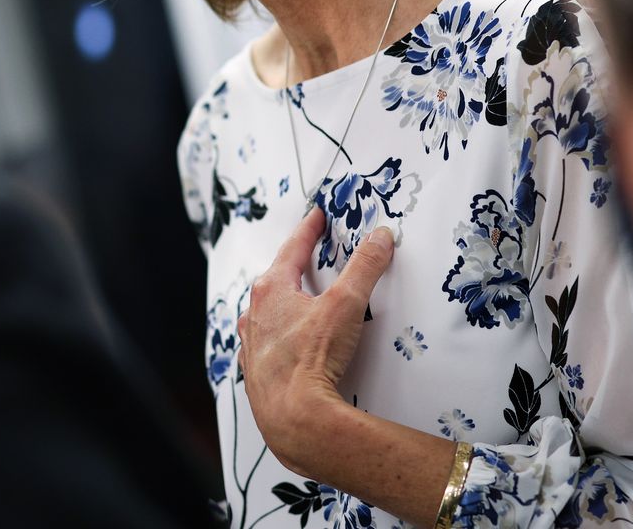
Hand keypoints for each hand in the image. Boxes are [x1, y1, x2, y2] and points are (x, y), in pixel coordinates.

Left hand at [240, 206, 395, 476]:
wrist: (293, 417)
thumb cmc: (313, 358)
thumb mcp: (346, 304)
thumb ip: (365, 267)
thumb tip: (381, 237)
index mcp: (272, 290)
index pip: (292, 249)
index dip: (308, 230)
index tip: (316, 216)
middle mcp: (254, 314)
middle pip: (274, 280)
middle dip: (290, 267)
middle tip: (304, 254)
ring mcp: (251, 345)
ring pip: (263, 315)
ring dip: (279, 304)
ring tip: (293, 300)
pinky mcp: (256, 373)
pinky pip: (263, 346)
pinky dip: (275, 338)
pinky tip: (283, 345)